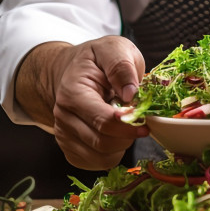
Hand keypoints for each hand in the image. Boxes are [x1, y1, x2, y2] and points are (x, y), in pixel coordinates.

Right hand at [41, 36, 149, 170]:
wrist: (72, 70)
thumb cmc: (96, 60)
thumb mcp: (112, 48)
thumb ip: (121, 66)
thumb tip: (131, 93)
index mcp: (72, 93)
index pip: (102, 120)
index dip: (128, 124)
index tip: (146, 119)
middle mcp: (63, 118)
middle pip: (102, 142)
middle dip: (128, 135)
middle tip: (142, 121)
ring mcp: (64, 136)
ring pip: (101, 157)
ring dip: (122, 145)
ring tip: (127, 124)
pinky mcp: (70, 149)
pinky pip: (97, 162)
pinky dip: (113, 153)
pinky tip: (117, 134)